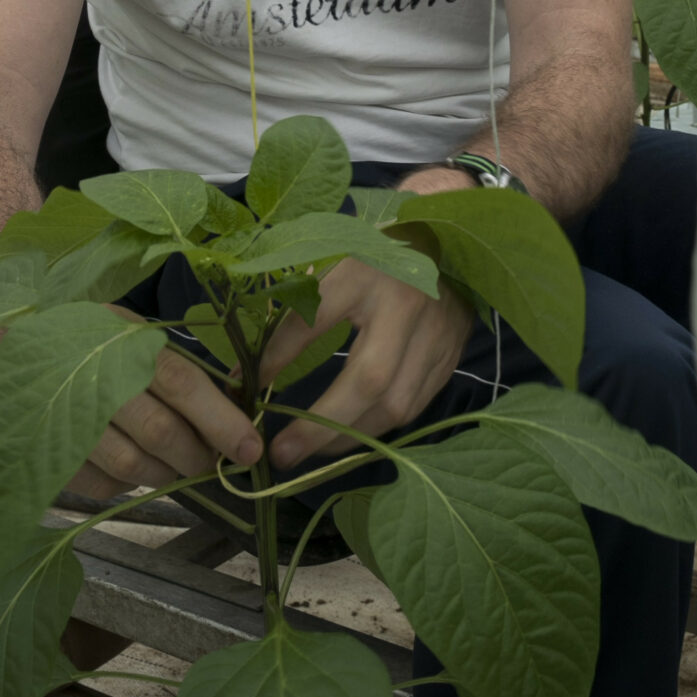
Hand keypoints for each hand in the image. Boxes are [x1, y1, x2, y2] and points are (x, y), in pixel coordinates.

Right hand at [32, 307, 262, 499]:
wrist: (2, 347)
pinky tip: (131, 467)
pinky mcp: (42, 454)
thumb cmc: (86, 342)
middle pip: (159, 430)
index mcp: (119, 336)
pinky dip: (125, 485)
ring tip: (175, 465)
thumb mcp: (130, 334)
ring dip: (164, 474)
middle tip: (212, 463)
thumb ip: (178, 367)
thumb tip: (237, 405)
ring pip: (130, 465)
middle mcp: (88, 374)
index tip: (251, 449)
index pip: (180, 382)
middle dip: (196, 455)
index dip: (221, 420)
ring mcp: (60, 417)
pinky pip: (99, 484)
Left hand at [259, 254, 474, 470]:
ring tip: (312, 452)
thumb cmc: (374, 254)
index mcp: (365, 272)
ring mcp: (434, 336)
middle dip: (321, 425)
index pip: (313, 320)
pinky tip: (350, 435)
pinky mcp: (450, 358)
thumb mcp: (332, 260)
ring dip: (350, 437)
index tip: (246, 386)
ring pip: (395, 405)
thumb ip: (297, 303)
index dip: (278, 357)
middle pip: (367, 381)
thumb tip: (250, 362)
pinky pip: (414, 408)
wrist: (446, 242)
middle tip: (282, 454)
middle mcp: (405, 307)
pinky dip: (378, 428)